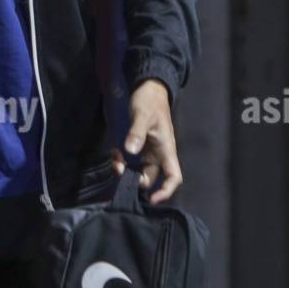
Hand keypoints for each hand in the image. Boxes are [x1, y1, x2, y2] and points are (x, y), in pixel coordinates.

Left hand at [111, 80, 183, 203]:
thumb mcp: (142, 115)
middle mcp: (159, 155)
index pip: (174, 177)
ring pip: (139, 171)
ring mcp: (149, 152)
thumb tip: (130, 151)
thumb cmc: (150, 101)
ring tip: (114, 159)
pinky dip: (122, 161)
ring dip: (126, 171)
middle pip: (151, 178)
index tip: (152, 199)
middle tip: (118, 168)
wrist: (148, 88)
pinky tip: (114, 152)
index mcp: (166, 149)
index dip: (166, 191)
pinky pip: (131, 162)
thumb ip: (136, 132)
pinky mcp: (140, 147)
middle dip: (135, 180)